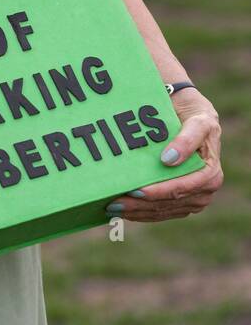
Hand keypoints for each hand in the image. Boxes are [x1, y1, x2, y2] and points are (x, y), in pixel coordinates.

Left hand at [109, 88, 222, 221]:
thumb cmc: (195, 115)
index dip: (158, 191)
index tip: (135, 190)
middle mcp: (204, 191)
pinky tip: (123, 211)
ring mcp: (192, 198)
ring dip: (137, 211)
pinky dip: (141, 212)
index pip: (181, 187)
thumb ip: (187, 139)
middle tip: (114, 203)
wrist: (191, 113)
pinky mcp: (181, 202)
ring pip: (162, 210)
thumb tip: (169, 160)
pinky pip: (161, 211)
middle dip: (141, 204)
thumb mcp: (198, 121)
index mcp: (210, 174)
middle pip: (168, 202)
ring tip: (112, 207)